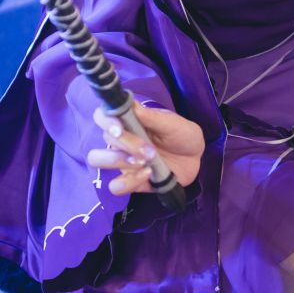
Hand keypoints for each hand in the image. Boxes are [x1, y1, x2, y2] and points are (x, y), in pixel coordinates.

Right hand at [87, 102, 205, 196]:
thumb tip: (132, 106)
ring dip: (118, 160)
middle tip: (148, 149)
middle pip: (104, 138)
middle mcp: (120, 140)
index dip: (106, 121)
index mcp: (128, 121)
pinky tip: (147, 175)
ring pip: (98, 160)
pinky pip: (116, 186)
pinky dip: (129, 182)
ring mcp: (122, 161)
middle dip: (125, 143)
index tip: (119, 127)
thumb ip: (153, 117)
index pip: (102, 116)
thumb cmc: (182, 135)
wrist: (195, 159)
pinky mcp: (130, 181)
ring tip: (143, 162)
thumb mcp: (174, 124)